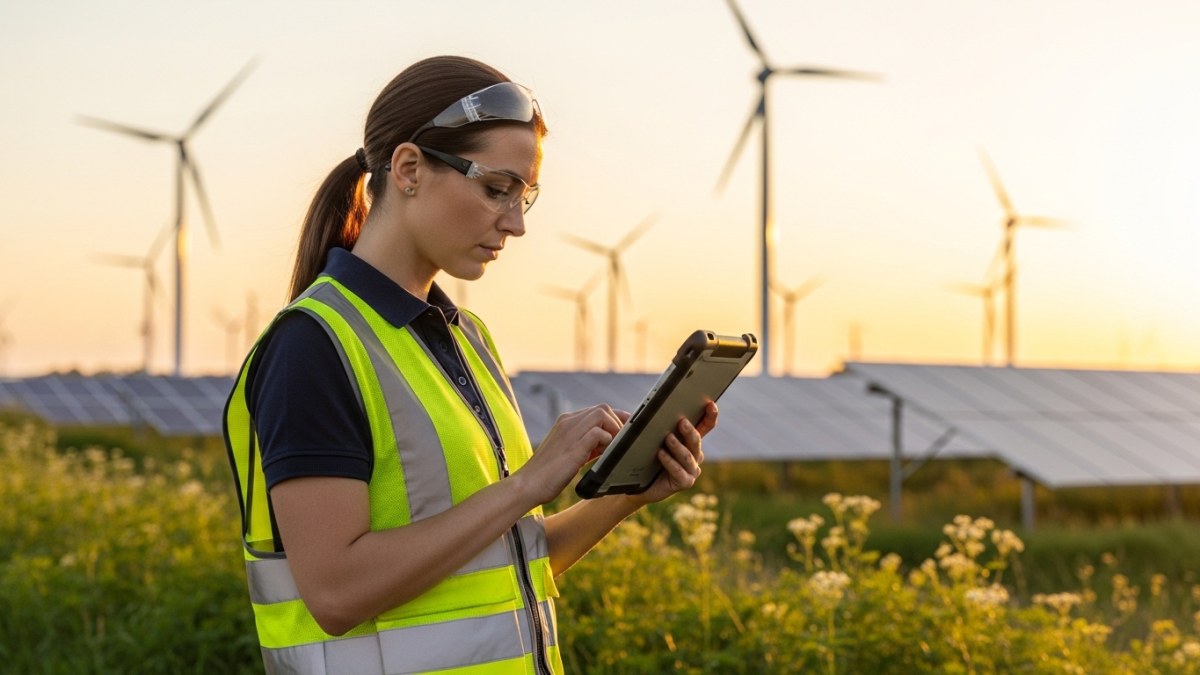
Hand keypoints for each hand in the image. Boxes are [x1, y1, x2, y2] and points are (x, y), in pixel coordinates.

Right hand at [513, 404, 627, 505]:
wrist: (526, 485)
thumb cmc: (547, 475)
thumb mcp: (569, 455)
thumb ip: (586, 446)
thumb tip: (607, 445)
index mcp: (566, 423)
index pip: (596, 411)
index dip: (615, 418)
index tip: (626, 430)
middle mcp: (567, 422)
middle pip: (602, 408)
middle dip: (619, 421)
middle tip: (626, 439)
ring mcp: (569, 432)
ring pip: (602, 414)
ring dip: (615, 428)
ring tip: (618, 446)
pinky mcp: (572, 446)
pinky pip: (598, 432)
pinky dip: (608, 440)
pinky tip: (608, 453)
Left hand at [634, 400, 717, 504]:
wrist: (636, 484)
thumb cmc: (642, 456)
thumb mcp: (645, 437)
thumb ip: (645, 424)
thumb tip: (630, 411)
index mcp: (689, 440)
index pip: (705, 426)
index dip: (710, 415)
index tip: (710, 404)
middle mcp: (695, 454)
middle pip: (696, 440)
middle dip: (690, 431)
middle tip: (681, 421)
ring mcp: (691, 470)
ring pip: (688, 456)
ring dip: (677, 446)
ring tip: (667, 438)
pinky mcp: (685, 482)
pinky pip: (679, 472)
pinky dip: (670, 462)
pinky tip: (661, 454)